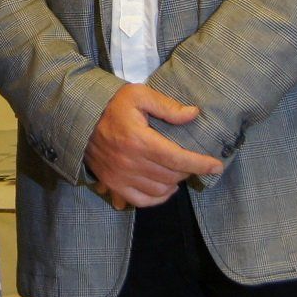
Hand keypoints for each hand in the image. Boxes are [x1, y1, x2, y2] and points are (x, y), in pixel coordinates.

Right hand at [84, 84, 223, 209]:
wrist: (80, 118)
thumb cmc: (111, 105)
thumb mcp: (138, 95)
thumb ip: (167, 106)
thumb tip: (193, 114)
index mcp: (138, 140)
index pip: (178, 158)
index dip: (201, 164)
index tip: (216, 165)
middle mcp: (130, 162)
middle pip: (172, 175)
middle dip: (188, 169)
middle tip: (193, 161)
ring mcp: (120, 176)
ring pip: (161, 189)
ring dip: (175, 182)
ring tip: (178, 171)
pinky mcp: (113, 185)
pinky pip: (142, 200)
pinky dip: (159, 197)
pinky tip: (165, 187)